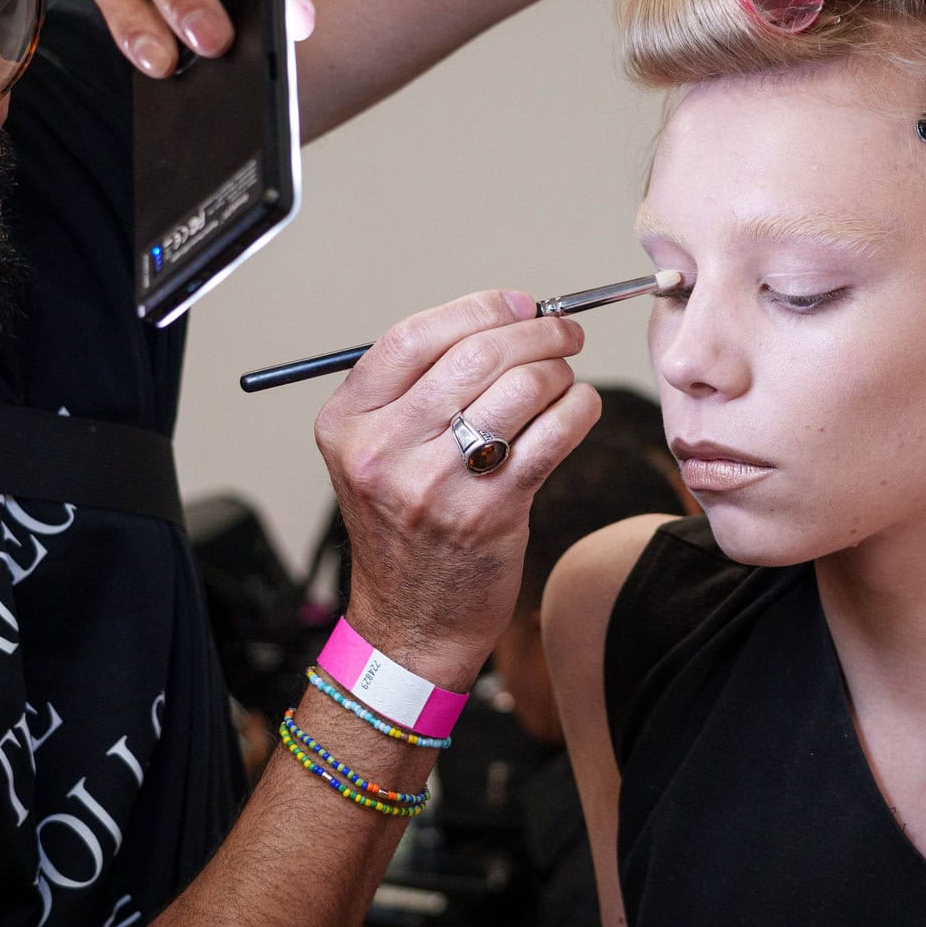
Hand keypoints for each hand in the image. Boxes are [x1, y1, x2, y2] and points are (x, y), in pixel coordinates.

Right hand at [314, 290, 601, 689]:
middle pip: (474, 355)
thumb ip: (417, 388)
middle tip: (562, 333)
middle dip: (534, 332)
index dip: (476, 309)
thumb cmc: (404, 527)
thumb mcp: (376, 452)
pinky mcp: (489, 512)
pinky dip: (578, 409)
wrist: (412, 622)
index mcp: (347, 424)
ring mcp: (435, 484)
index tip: (516, 304)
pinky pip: (552, 434)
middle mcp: (382, 451)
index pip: (412, 337)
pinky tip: (577, 410)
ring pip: (520, 388)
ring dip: (558, 372)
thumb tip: (503, 316)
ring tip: (563, 380)